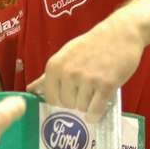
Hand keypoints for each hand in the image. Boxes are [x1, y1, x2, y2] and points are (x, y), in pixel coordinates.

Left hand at [27, 20, 143, 121]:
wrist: (118, 34)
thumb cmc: (90, 45)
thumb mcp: (65, 55)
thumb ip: (48, 76)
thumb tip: (31, 90)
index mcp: (55, 66)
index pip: (50, 97)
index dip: (59, 101)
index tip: (66, 98)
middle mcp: (68, 73)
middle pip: (66, 105)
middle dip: (74, 103)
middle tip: (83, 92)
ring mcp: (87, 80)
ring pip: (82, 108)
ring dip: (87, 106)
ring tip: (93, 93)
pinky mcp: (105, 86)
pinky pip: (96, 109)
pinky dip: (96, 113)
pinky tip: (97, 108)